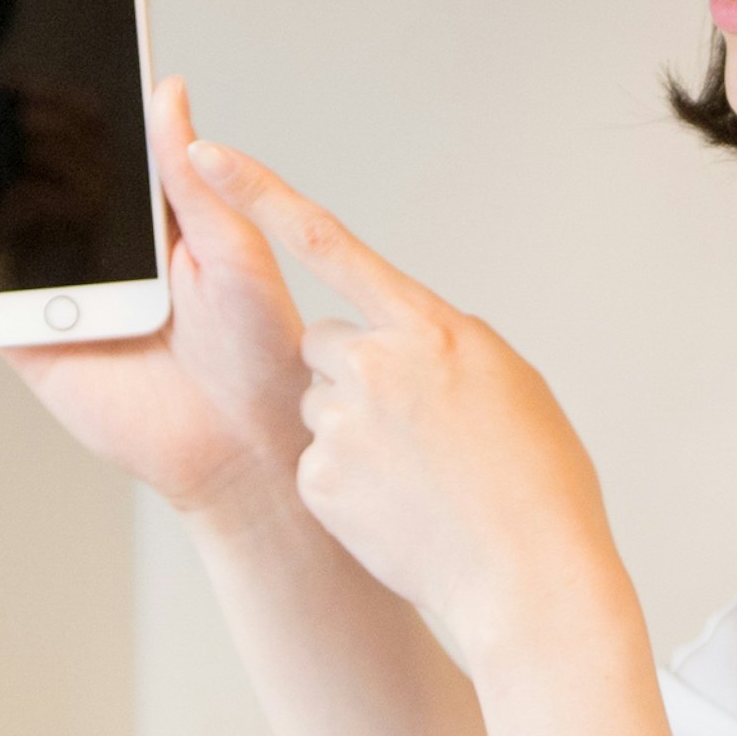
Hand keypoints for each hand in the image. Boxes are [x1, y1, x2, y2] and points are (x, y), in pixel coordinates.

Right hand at [0, 79, 312, 519]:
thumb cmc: (259, 344)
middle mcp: (77, 243)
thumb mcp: (233, 246)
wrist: (248, 440)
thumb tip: (168, 88)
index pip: (56, 143)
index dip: (14, 109)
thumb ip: (186, 175)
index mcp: (127, 210)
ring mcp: (46, 291)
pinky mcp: (26, 343)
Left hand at [188, 143, 627, 671]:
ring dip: (355, 432)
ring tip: (416, 477)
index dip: (256, 193)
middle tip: (414, 427)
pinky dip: (350, 484)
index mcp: (426, 327)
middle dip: (354, 374)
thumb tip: (410, 336)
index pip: (325, 240)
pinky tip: (398, 508)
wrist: (528, 578)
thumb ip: (446, 343)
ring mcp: (339, 425)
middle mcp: (372, 365)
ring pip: (321, 406)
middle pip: (324, 343)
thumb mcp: (509, 382)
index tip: (202, 157)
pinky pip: (318, 463)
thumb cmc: (534, 483)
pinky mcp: (318, 480)